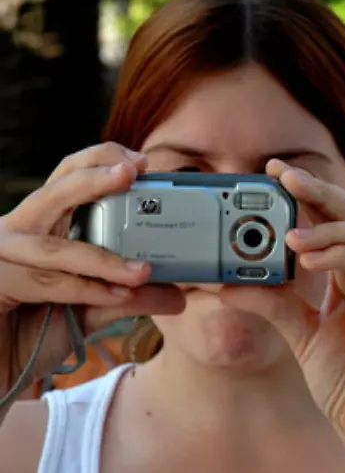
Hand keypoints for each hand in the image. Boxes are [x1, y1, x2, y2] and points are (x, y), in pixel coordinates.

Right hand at [0, 143, 183, 400]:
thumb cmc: (34, 333)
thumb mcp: (91, 310)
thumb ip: (129, 297)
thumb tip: (177, 294)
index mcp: (43, 225)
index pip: (68, 177)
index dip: (100, 162)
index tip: (141, 162)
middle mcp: (19, 232)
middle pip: (56, 193)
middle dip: (96, 179)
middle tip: (133, 172)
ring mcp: (1, 255)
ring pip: (56, 247)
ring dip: (104, 260)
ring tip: (144, 271)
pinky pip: (45, 282)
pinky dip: (84, 289)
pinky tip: (117, 295)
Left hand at [222, 160, 344, 471]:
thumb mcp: (300, 334)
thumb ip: (273, 303)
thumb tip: (227, 281)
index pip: (340, 224)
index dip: (312, 196)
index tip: (276, 174)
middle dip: (321, 192)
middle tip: (283, 175)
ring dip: (327, 227)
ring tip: (288, 233)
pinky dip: (343, 256)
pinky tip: (310, 257)